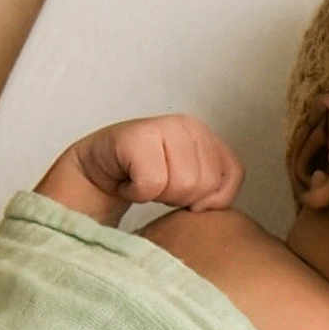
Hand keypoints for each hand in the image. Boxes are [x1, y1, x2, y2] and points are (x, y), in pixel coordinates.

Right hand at [71, 114, 244, 212]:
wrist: (96, 172)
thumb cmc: (144, 178)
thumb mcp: (190, 185)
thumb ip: (215, 191)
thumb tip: (208, 204)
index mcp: (207, 135)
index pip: (232, 175)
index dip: (206, 197)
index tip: (179, 190)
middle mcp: (190, 125)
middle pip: (204, 185)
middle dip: (177, 197)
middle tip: (155, 184)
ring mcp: (164, 126)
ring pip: (182, 185)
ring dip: (157, 195)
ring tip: (142, 180)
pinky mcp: (137, 136)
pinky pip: (152, 184)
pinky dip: (136, 193)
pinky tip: (127, 179)